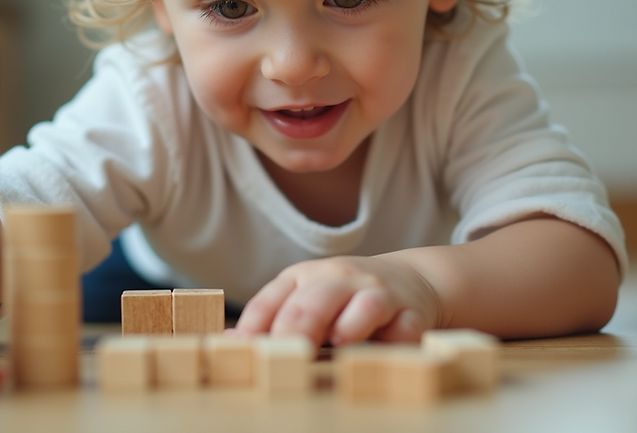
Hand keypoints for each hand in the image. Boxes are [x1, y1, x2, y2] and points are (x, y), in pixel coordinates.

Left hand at [232, 254, 440, 346]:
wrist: (409, 279)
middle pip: (311, 304)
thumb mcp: (305, 299)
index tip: (242, 354)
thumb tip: (227, 343)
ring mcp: (376, 292)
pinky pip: (404, 327)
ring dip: (350, 327)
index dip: (254, 329)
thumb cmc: (345, 297)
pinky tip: (385, 348)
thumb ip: (271, 320)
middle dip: (295, 332)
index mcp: (303, 277)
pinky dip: (396, 340)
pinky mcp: (410, 311)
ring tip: (338, 343)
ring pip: (363, 306)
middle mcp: (338, 280)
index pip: (272, 301)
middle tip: (283, 358)